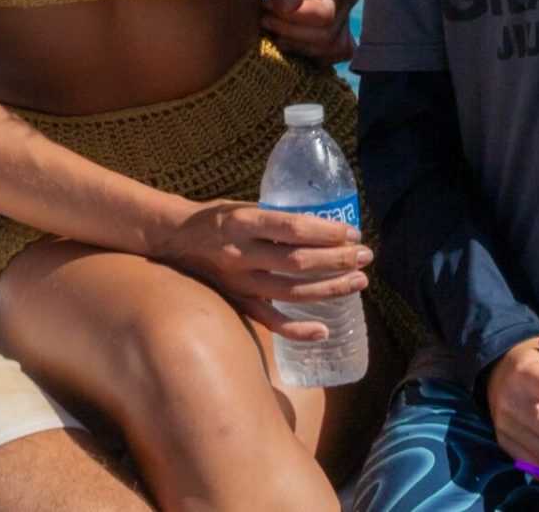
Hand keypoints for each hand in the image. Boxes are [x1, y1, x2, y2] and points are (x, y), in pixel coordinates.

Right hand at [157, 200, 370, 338]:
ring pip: (291, 292)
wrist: (173, 240)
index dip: (326, 232)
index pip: (292, 228)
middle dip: (336, 260)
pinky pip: (270, 321)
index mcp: (242, 222)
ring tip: (358, 282)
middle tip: (365, 256)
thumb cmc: (216, 219)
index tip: (352, 232)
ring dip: (329, 289)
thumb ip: (276, 219)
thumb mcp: (242, 207)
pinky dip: (298, 330)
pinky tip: (325, 330)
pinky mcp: (237, 303)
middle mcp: (240, 254)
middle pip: (297, 262)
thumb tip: (323, 226)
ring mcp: (239, 283)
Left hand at [260, 0, 362, 61]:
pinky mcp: (337, 28)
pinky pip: (331, 55)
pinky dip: (307, 53)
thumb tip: (290, 6)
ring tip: (271, 27)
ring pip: (331, 50)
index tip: (266, 4)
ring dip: (297, 46)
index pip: (324, 14)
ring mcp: (346, 15)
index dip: (292, 18)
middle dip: (290, 32)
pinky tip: (284, 39)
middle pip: (327, 36)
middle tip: (264, 17)